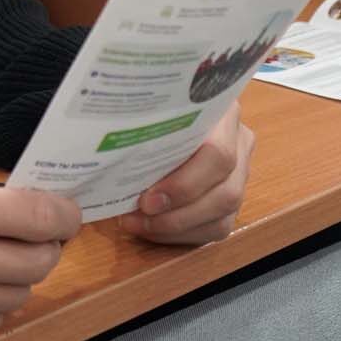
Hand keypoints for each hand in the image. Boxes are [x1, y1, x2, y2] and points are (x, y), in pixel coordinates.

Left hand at [116, 101, 254, 244]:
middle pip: (226, 191)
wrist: (162, 111)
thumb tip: (99, 149)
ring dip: (178, 227)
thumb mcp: (144, 106)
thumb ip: (136, 123)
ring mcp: (240, 170)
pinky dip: (182, 234)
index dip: (185, 184)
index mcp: (222, 111)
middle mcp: (239, 141)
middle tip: (139, 214)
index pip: (218, 153)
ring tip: (139, 223)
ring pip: (224, 213)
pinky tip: (152, 228)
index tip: (147, 198)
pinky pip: (216, 227)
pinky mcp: (232, 197)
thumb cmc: (146, 107)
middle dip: (179, 212)